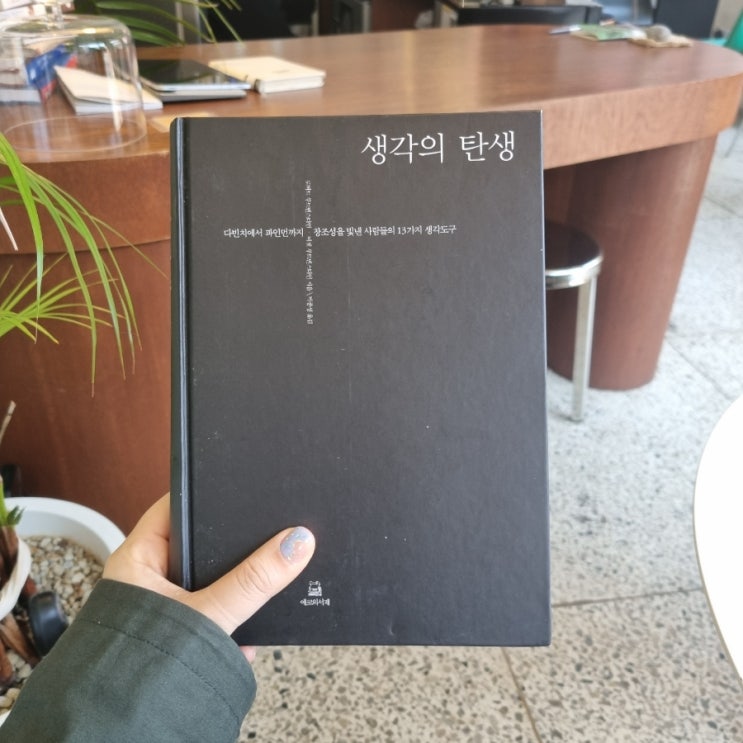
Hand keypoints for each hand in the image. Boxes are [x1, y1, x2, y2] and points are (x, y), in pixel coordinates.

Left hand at [103, 494, 314, 660]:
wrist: (125, 729)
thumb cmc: (142, 668)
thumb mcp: (208, 614)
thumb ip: (254, 581)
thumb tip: (296, 543)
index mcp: (138, 558)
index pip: (177, 507)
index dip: (209, 493)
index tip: (243, 484)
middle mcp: (146, 577)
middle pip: (201, 545)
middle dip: (233, 553)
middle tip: (265, 539)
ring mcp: (162, 605)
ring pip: (211, 582)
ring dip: (235, 594)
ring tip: (258, 592)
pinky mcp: (177, 632)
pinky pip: (213, 612)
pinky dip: (231, 622)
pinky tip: (245, 637)